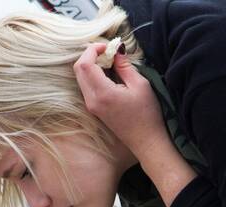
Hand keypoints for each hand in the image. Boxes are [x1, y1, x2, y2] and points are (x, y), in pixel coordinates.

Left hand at [73, 42, 167, 157]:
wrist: (145, 141)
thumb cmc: (147, 114)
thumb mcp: (140, 85)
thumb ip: (125, 66)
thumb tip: (117, 50)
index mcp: (102, 93)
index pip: (85, 65)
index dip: (93, 49)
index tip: (108, 45)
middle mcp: (91, 100)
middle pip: (78, 69)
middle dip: (90, 55)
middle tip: (108, 50)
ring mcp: (91, 106)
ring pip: (81, 77)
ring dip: (92, 64)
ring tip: (111, 60)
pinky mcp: (94, 108)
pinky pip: (87, 86)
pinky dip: (94, 74)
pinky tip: (110, 72)